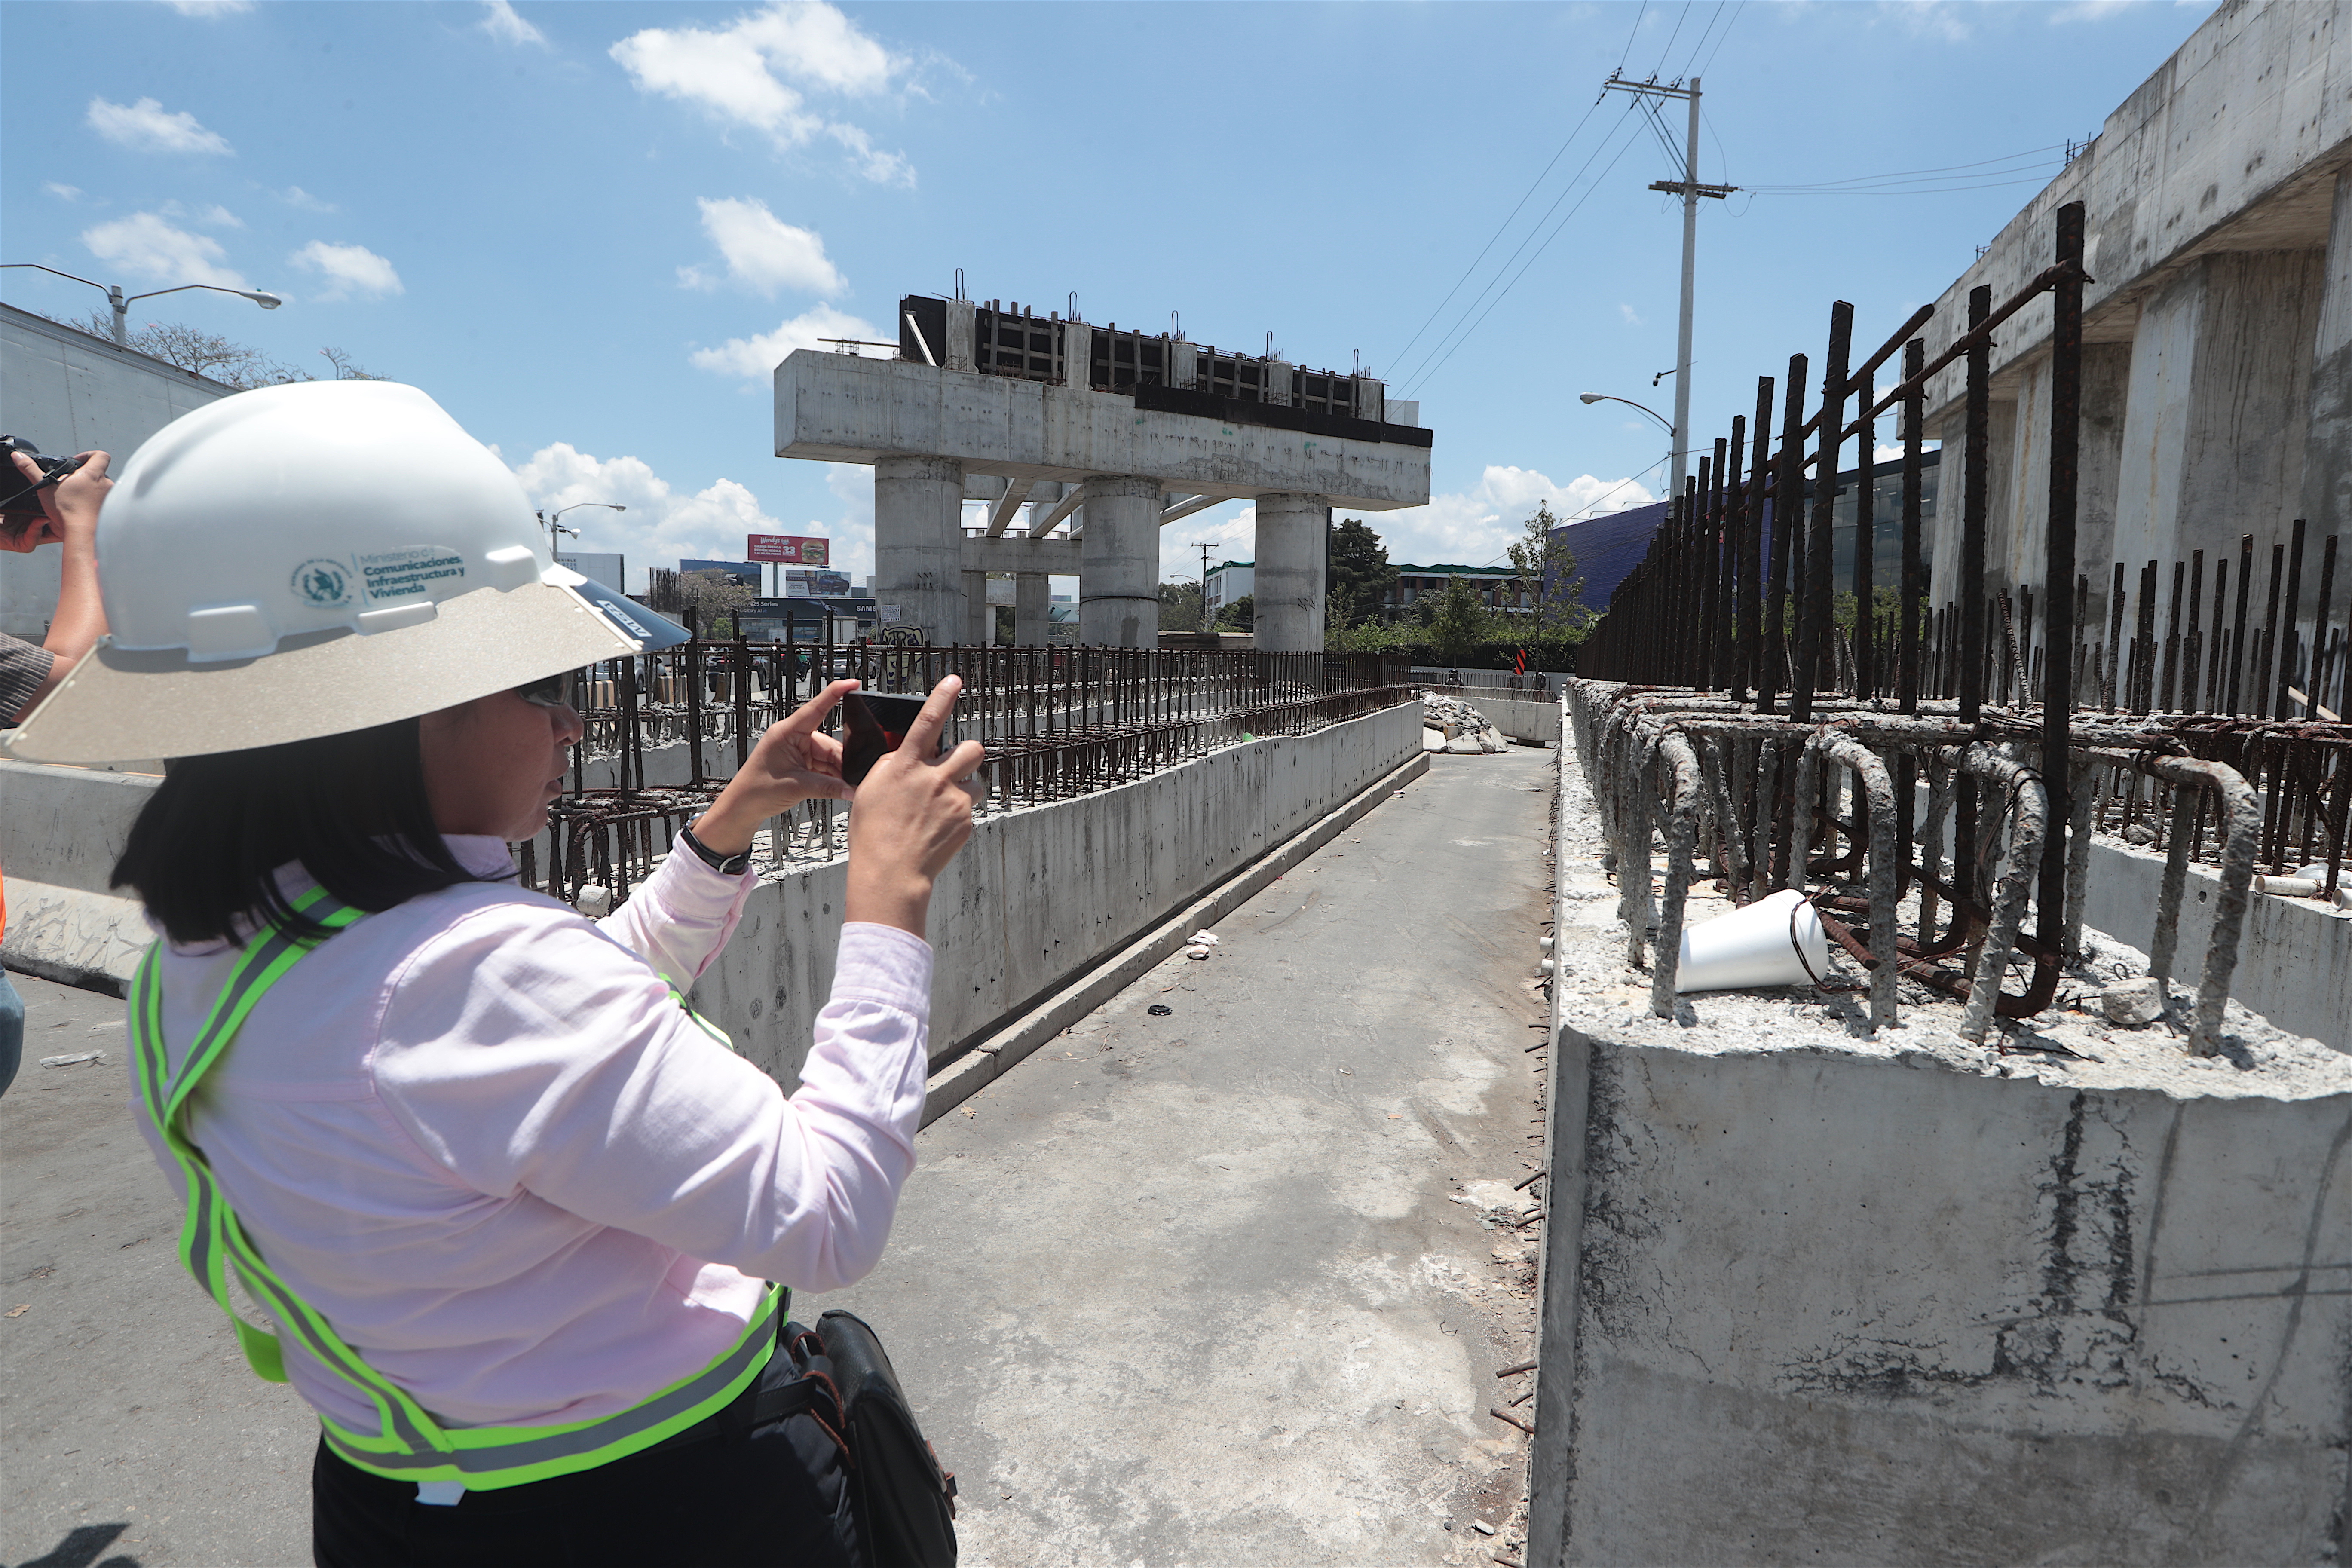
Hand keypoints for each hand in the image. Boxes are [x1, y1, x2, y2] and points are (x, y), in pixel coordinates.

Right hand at [3, 449, 108, 552]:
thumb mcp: (45, 487)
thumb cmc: (68, 511)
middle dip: (86, 476)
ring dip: (91, 490)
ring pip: (102, 488)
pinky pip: (105, 503)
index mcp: (93, 474)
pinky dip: (95, 503)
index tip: (77, 462)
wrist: (83, 533)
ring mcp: (111, 498)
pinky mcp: (111, 511)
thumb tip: (19, 458)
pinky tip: (83, 509)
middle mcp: (107, 484)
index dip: (88, 455)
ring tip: (76, 498)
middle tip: (72, 483)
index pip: (101, 455)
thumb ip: (31, 470)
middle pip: (100, 472)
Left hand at [689, 679, 858, 855]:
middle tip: (856, 776)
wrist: (741, 807)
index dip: (836, 693)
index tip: (853, 683)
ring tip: (845, 787)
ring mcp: (797, 751)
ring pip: (828, 757)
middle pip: (829, 743)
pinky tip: (838, 787)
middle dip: (843, 761)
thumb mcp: (797, 787)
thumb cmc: (756, 790)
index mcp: (787, 732)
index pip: (816, 708)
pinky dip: (831, 777)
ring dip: (838, 772)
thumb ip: (828, 787)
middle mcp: (793, 738)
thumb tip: (851, 789)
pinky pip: (823, 767)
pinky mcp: (799, 764)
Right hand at [845, 675, 985, 938]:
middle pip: (971, 749)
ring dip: (963, 787)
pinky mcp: (966, 822)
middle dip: (967, 754)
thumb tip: (909, 753)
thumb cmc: (874, 832)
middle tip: (954, 766)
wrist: (891, 873)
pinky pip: (969, 809)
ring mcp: (954, 801)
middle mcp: (935, 779)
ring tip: (941, 806)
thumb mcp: (872, 788)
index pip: (927, 722)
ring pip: (975, 781)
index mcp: (907, 767)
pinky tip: (938, 828)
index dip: (942, 698)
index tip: (955, 680)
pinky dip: (957, 815)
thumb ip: (893, 764)